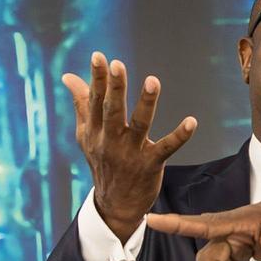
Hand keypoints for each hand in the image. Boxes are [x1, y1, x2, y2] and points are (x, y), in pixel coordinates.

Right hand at [65, 52, 196, 241]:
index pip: (95, 101)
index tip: (99, 57)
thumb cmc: (103, 161)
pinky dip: (180, 135)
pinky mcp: (151, 164)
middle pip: (112, 110)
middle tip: (118, 65)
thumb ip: (82, 104)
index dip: (97, 79)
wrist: (115, 204)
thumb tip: (68, 76)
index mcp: (95, 131)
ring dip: (146, 103)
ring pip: (139, 124)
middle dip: (114, 87)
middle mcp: (110, 140)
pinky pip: (167, 147)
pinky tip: (192, 121)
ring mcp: (131, 153)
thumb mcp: (87, 135)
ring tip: (152, 81)